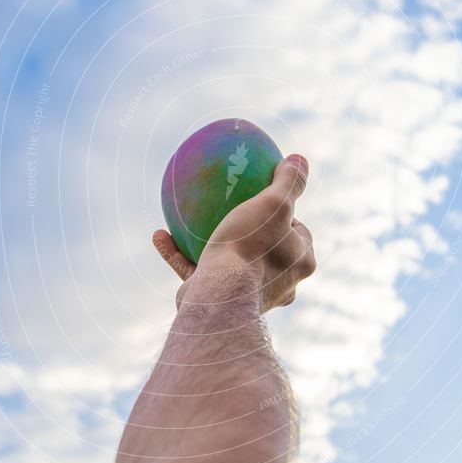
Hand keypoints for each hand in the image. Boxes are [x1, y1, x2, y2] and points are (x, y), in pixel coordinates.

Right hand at [153, 154, 315, 312]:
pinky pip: (197, 273)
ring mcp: (248, 296)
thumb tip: (300, 160)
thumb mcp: (275, 204)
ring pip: (230, 264)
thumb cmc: (252, 248)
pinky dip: (179, 255)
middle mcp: (280, 284)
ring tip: (188, 221)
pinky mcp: (217, 302)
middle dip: (249, 230)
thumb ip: (289, 182)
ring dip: (209, 242)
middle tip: (230, 207)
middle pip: (267, 249)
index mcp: (300, 263)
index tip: (263, 197)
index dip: (284, 214)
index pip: (299, 232)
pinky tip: (160, 235)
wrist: (221, 298)